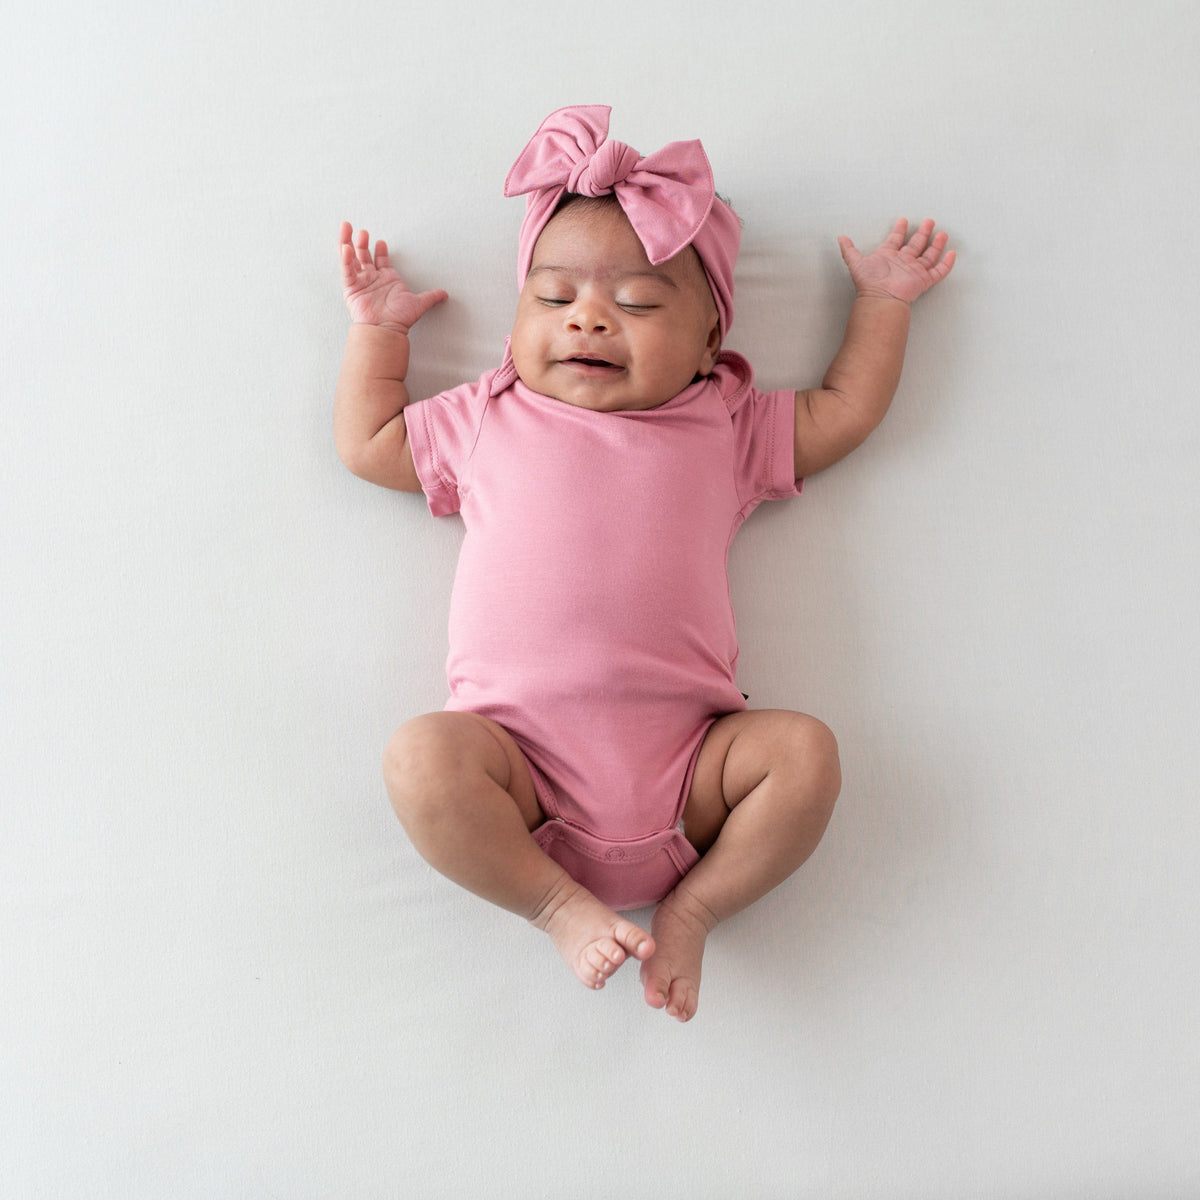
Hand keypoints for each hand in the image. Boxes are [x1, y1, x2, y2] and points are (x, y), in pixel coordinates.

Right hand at [339, 221, 447, 331]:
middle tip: (362, 231)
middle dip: (362, 242)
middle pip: (364, 255)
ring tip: (347, 228)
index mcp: (387, 279)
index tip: (381, 241)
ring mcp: (361, 282)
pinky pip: (347, 270)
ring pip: (351, 258)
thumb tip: (445, 295)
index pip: (381, 259)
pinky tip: (345, 247)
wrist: (387, 329)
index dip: (380, 249)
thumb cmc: (399, 319)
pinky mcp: (351, 288)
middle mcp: (372, 279)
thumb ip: (431, 297)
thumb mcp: (419, 303)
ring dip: (348, 243)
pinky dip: (345, 259)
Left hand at [837, 218, 955, 303]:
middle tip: (928, 221)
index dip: (899, 230)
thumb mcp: (855, 262)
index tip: (903, 221)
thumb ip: (849, 249)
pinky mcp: (923, 281)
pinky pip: (938, 272)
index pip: (895, 240)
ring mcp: (914, 271)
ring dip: (935, 245)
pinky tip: (951, 254)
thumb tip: (840, 238)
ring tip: (942, 233)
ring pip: (929, 256)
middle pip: (915, 245)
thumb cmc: (869, 282)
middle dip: (922, 233)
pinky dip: (946, 264)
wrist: (881, 298)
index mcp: (888, 257)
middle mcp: (902, 263)